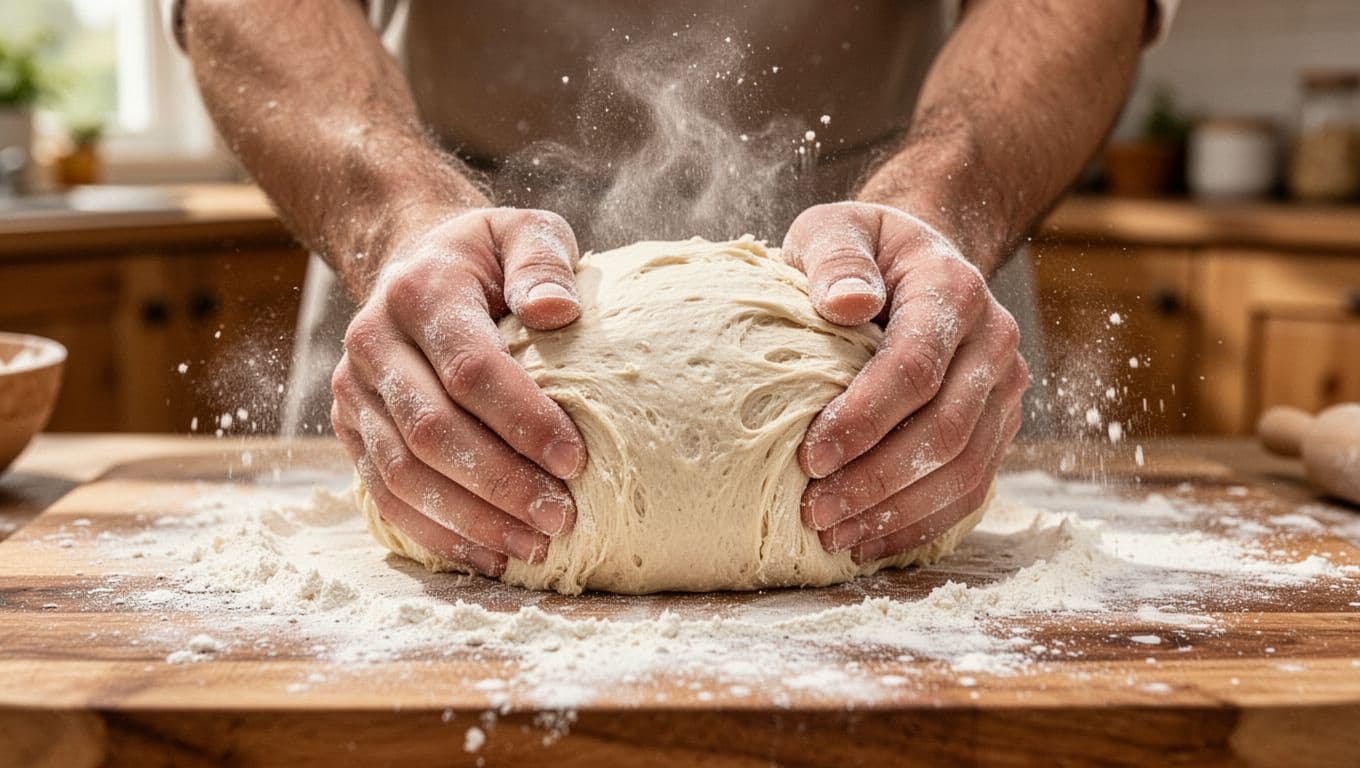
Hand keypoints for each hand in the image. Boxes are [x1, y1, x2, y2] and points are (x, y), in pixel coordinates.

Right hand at [331, 207, 587, 576]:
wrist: (415, 261)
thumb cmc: (488, 257)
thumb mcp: (522, 232)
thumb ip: (543, 260)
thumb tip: (559, 311)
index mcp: (420, 292)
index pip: (470, 368)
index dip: (523, 420)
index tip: (576, 460)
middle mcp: (373, 342)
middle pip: (433, 430)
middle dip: (501, 483)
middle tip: (562, 518)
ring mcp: (354, 390)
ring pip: (403, 473)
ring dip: (471, 519)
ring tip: (534, 546)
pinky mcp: (350, 428)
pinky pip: (386, 494)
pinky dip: (438, 533)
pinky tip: (489, 556)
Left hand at [782, 202, 1027, 562]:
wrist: (919, 259)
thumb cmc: (863, 251)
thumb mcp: (836, 228)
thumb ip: (835, 256)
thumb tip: (847, 303)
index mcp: (953, 290)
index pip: (914, 367)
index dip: (863, 420)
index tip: (809, 457)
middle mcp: (993, 343)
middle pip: (945, 430)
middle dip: (876, 480)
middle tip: (814, 511)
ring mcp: (1004, 389)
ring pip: (965, 469)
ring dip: (898, 512)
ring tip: (834, 536)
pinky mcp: (999, 426)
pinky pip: (971, 487)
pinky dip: (921, 522)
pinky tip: (870, 542)